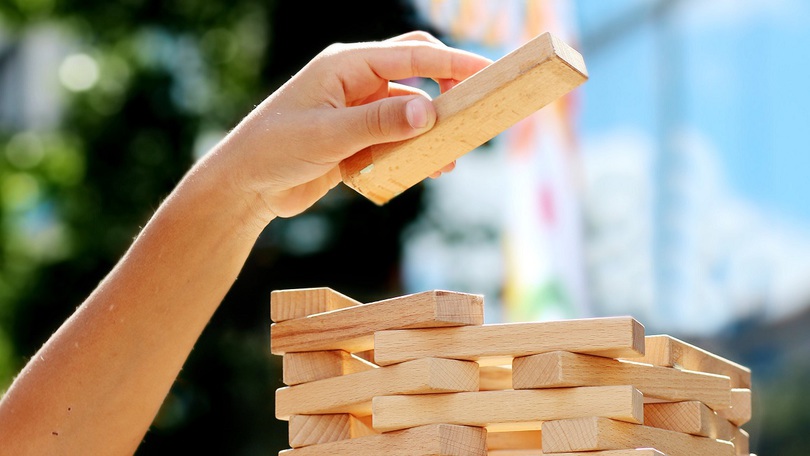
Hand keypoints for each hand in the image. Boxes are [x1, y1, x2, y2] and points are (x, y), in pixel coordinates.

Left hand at [208, 31, 490, 219]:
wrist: (246, 186)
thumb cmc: (275, 150)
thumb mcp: (328, 135)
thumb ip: (378, 123)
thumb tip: (429, 111)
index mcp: (347, 65)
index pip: (412, 56)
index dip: (453, 63)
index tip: (487, 73)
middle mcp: (356, 81)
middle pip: (417, 70)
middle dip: (449, 85)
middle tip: (478, 105)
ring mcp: (357, 109)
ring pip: (410, 108)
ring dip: (433, 126)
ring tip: (454, 152)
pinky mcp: (357, 137)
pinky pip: (397, 135)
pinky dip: (416, 148)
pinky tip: (429, 167)